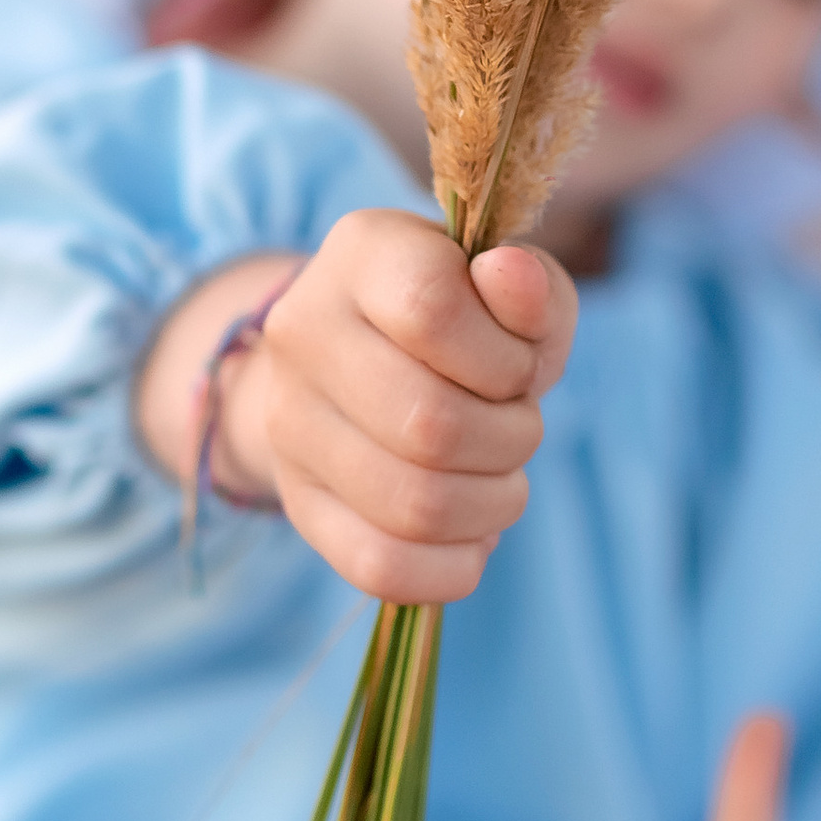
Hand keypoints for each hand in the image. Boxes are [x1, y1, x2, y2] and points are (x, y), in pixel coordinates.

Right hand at [137, 216, 576, 601]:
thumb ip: (530, 287)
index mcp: (361, 253)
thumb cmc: (462, 322)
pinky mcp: (299, 504)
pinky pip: (381, 567)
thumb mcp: (509, 288)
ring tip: (502, 479)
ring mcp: (289, 424)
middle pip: (429, 424)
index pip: (431, 310)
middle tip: (520, 427)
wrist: (359, 362)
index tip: (518, 367)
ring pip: (413, 505)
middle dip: (512, 439)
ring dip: (493, 504)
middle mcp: (303, 331)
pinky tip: (473, 534)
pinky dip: (453, 567)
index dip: (503, 358)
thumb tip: (512, 279)